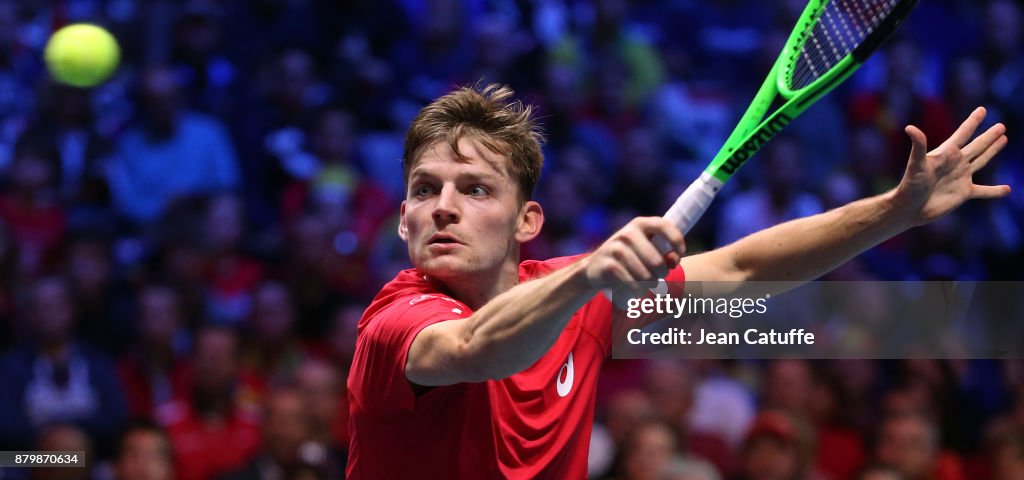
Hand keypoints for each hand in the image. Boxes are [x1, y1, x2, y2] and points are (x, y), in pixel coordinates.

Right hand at [583, 217, 685, 289]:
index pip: (664, 225)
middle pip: (657, 262)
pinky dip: (637, 291)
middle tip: (655, 276)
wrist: (595, 268)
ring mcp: (615, 248)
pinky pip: (633, 285)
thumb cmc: (630, 259)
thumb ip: (665, 253)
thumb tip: (672, 261)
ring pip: (646, 277)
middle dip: (661, 274)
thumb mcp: (646, 250)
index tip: (679, 255)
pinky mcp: (608, 265)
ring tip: (643, 282)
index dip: (676, 240)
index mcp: (640, 224)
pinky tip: (633, 288)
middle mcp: (627, 233)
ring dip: (649, 285)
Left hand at [895, 107, 1010, 225]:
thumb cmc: (910, 185)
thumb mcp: (916, 163)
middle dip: (989, 136)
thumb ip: (918, 146)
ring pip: (981, 161)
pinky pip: (984, 191)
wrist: (909, 208)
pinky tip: (1007, 190)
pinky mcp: (964, 193)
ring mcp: (961, 177)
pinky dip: (995, 191)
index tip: (982, 109)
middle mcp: (955, 163)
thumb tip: (910, 127)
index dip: (972, 121)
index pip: (963, 133)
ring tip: (1004, 139)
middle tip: (1001, 126)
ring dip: (992, 151)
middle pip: (977, 146)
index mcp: (946, 153)